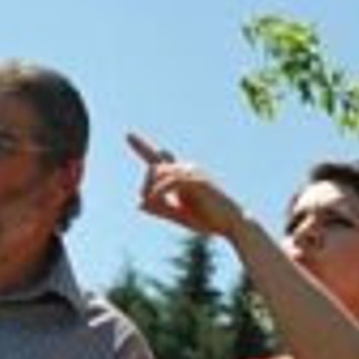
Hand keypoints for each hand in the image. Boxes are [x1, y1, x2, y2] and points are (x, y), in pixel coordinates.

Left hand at [126, 132, 246, 237]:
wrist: (231, 224)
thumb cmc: (207, 220)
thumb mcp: (178, 215)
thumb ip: (159, 209)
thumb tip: (139, 204)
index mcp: (182, 175)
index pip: (159, 158)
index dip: (142, 146)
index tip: (127, 134)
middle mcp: (187, 168)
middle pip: (154, 167)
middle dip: (145, 185)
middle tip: (145, 204)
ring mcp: (193, 172)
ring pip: (160, 172)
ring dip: (150, 189)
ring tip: (150, 204)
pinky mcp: (197, 180)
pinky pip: (170, 182)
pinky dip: (158, 192)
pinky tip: (152, 199)